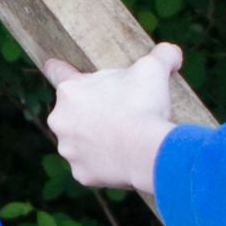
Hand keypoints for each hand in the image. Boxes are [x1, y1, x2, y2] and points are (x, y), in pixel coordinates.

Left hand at [44, 41, 194, 197]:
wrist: (148, 151)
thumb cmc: (144, 105)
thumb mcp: (154, 69)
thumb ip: (162, 54)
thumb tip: (173, 51)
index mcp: (71, 90)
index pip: (57, 72)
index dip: (58, 69)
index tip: (52, 66)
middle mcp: (61, 120)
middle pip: (74, 111)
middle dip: (92, 110)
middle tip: (119, 112)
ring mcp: (69, 149)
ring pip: (80, 141)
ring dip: (96, 139)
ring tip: (123, 137)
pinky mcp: (81, 174)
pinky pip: (91, 167)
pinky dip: (104, 164)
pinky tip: (122, 159)